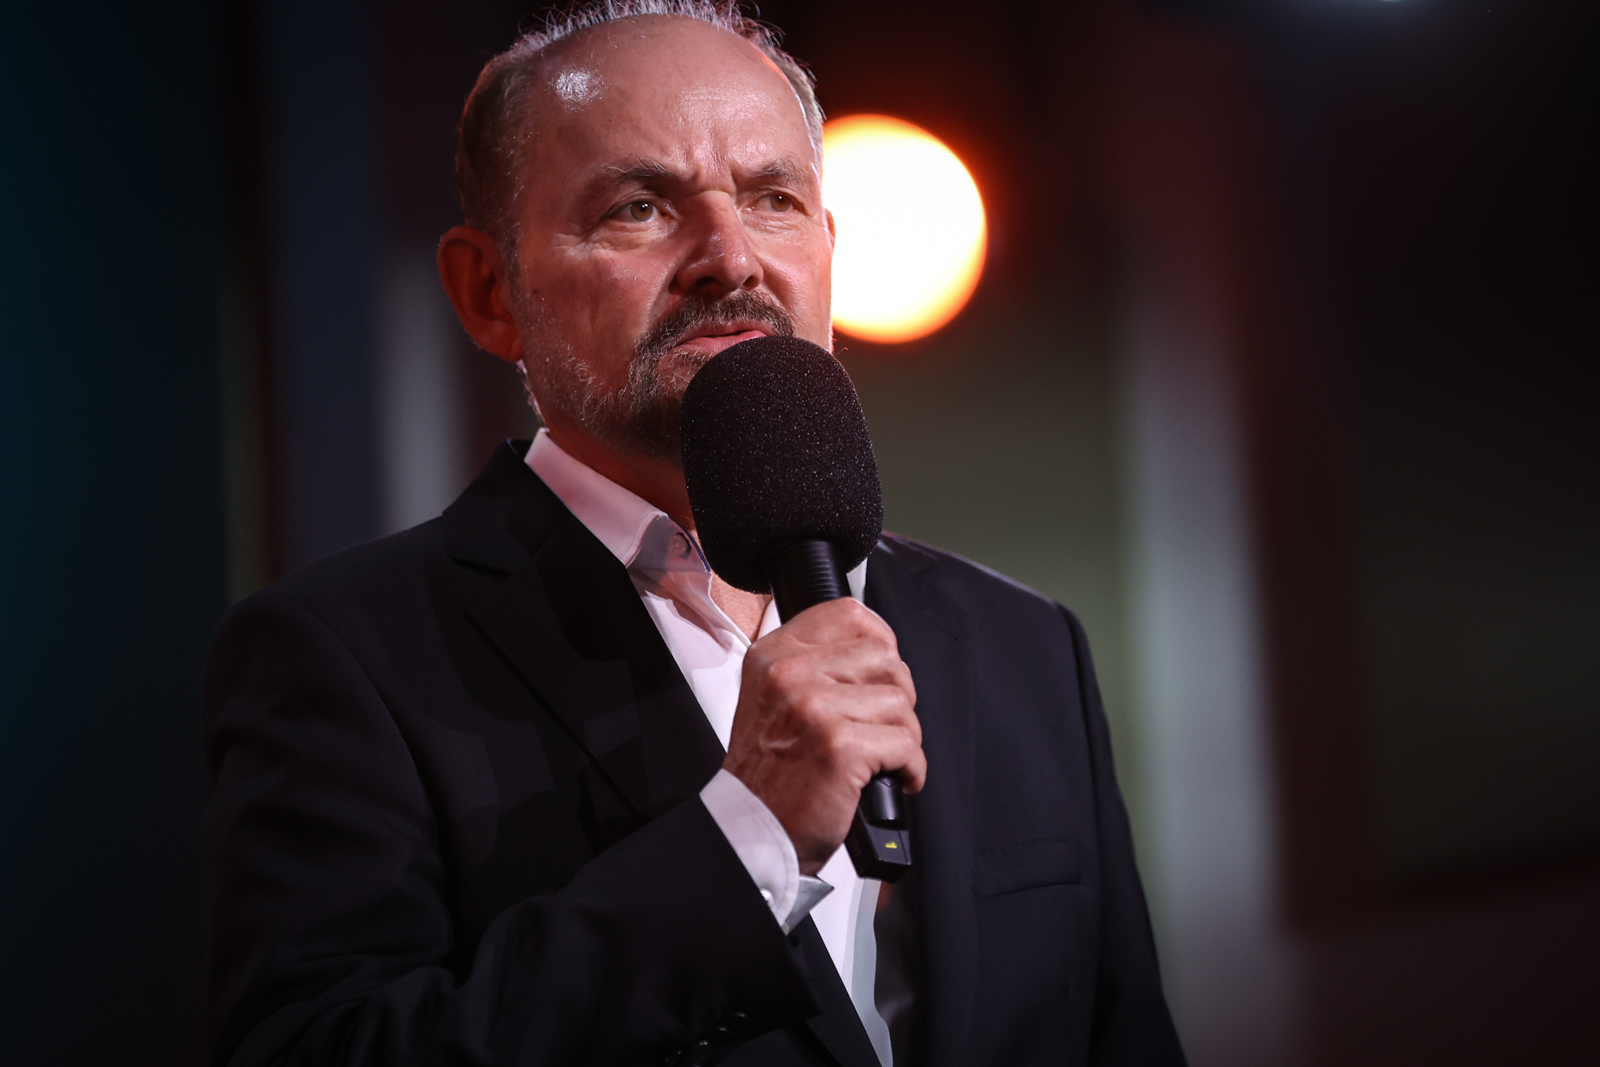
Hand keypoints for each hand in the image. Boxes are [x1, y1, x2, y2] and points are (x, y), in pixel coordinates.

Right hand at [723, 598, 923, 874]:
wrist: (752, 830)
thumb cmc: (769, 774)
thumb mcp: (772, 699)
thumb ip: (812, 666)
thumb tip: (876, 650)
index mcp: (773, 655)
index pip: (847, 614)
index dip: (880, 639)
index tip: (883, 668)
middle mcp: (790, 675)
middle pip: (885, 658)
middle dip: (896, 696)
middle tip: (881, 725)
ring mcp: (815, 709)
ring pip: (900, 702)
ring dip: (903, 737)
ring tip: (880, 757)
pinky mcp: (840, 747)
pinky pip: (906, 744)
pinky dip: (910, 768)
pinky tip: (891, 779)